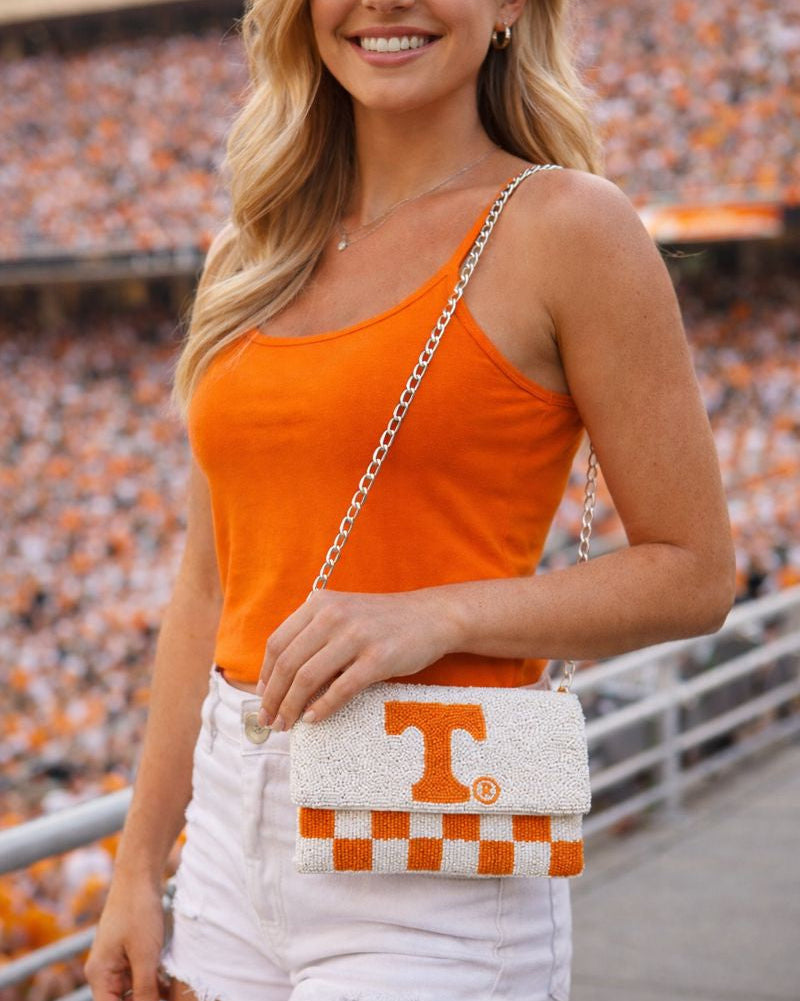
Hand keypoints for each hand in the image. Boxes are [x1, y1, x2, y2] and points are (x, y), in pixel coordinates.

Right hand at [85, 880, 165, 1000]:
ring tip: (174, 994)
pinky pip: (141, 976)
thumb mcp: (144, 955)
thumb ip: (144, 989)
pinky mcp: (130, 953)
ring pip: (134, 991)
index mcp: (100, 976)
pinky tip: (172, 982)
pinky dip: (156, 981)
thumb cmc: (137, 911)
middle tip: (169, 998)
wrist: (139, 875)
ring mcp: (117, 962)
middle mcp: (104, 973)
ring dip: (153, 994)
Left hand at [256, 588, 458, 729]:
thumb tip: (278, 678)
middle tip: (269, 720)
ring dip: (291, 707)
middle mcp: (333, 615)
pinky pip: (340, 689)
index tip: (261, 697)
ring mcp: (356, 636)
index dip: (264, 675)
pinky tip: (314, 720)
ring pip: (308, 678)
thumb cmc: (383, 621)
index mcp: (319, 603)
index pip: (277, 643)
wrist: (432, 616)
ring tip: (286, 724)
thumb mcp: (343, 613)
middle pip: (288, 663)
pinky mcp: (378, 658)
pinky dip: (322, 708)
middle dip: (272, 697)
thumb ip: (313, 632)